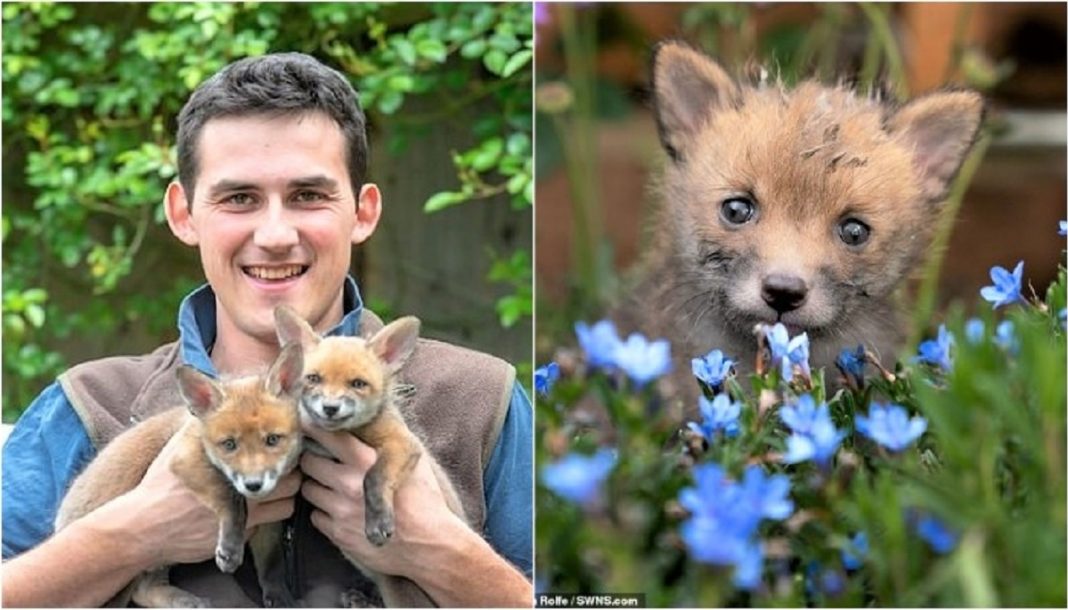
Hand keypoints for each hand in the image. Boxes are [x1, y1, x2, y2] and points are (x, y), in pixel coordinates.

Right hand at [126, 429, 300, 568]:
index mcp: (229, 463)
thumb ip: (202, 423)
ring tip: (270, 494)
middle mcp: (240, 489)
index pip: (278, 454)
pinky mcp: (238, 536)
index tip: (281, 449)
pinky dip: (264, 520)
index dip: (284, 451)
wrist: (141, 529)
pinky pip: (268, 526)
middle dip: (288, 476)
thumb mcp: (180, 447)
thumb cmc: (159, 486)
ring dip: (281, 500)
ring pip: (286, 506)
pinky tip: (250, 513)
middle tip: (278, 473)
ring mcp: (241, 516)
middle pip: (291, 481)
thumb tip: (211, 394)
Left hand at [299, 425, 463, 578]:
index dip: (314, 427)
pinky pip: (315, 516)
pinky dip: (324, 513)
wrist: (430, 546)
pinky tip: (342, 511)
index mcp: (366, 461)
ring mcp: (340, 510)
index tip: (309, 423)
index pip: (328, 435)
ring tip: (334, 488)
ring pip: (308, 489)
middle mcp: (348, 483)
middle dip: (315, 459)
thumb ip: (389, 445)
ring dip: (318, 487)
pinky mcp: (338, 534)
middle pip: (309, 461)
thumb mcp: (414, 463)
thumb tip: (374, 426)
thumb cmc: (426, 502)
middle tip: (324, 461)